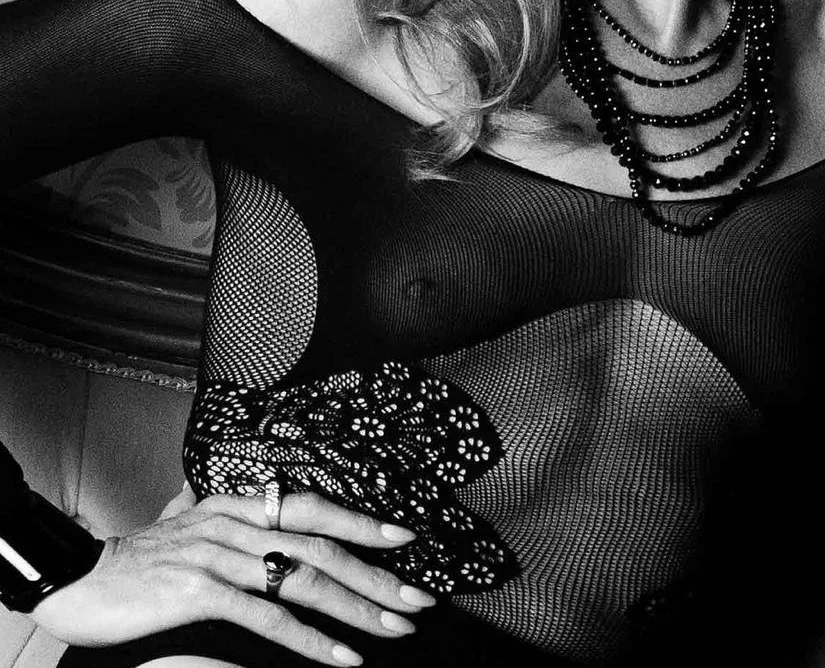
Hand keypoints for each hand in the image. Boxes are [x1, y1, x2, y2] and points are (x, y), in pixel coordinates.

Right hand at [30, 488, 436, 665]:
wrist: (73, 576)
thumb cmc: (134, 561)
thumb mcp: (189, 527)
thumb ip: (227, 518)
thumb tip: (261, 507)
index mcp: (237, 503)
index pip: (314, 507)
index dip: (363, 521)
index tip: (407, 537)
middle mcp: (234, 521)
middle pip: (321, 545)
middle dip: (377, 573)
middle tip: (419, 597)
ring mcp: (218, 554)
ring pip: (303, 579)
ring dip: (356, 608)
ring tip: (394, 628)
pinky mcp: (199, 591)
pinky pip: (267, 617)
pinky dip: (310, 638)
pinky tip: (341, 656)